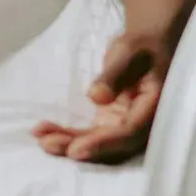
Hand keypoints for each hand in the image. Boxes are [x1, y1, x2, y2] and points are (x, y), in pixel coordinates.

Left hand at [32, 30, 170, 163]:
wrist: (146, 48)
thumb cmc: (141, 47)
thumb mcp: (128, 52)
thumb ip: (115, 75)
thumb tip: (97, 98)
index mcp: (154, 108)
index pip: (129, 133)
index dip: (103, 143)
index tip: (76, 148)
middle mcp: (142, 124)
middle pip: (112, 146)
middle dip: (80, 147)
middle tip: (49, 145)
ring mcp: (125, 125)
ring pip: (99, 143)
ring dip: (69, 144)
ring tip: (41, 139)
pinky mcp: (111, 124)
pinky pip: (90, 135)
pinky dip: (68, 135)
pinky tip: (43, 132)